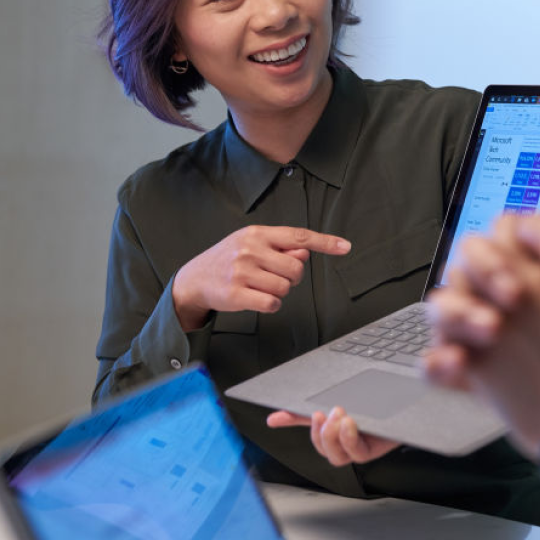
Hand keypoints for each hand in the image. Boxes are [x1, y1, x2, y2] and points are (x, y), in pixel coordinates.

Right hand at [172, 226, 350, 330]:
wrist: (194, 279)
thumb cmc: (228, 260)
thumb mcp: (251, 245)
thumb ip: (279, 247)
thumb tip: (304, 252)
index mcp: (257, 234)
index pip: (298, 236)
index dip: (325, 242)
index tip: (345, 246)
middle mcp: (250, 249)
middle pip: (296, 268)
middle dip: (292, 277)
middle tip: (274, 277)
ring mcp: (242, 271)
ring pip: (285, 287)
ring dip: (279, 292)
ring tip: (261, 287)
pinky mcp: (236, 293)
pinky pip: (272, 303)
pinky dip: (271, 305)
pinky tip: (258, 299)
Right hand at [266, 408, 400, 465]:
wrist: (405, 398)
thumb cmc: (373, 404)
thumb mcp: (340, 398)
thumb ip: (311, 409)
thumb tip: (275, 417)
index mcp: (336, 432)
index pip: (309, 434)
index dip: (291, 424)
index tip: (275, 418)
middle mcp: (348, 442)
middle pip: (324, 451)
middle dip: (320, 433)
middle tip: (324, 412)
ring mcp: (362, 446)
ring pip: (337, 457)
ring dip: (333, 437)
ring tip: (340, 415)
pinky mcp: (377, 447)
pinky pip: (358, 455)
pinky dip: (349, 439)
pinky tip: (350, 423)